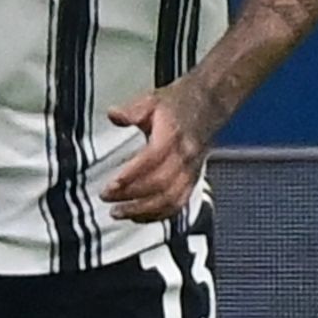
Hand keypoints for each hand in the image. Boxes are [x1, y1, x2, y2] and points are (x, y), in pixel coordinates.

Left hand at [102, 80, 224, 221]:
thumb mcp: (152, 100)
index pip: (152, 160)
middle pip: (160, 184)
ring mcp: (191, 170)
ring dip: (144, 210)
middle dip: (132, 196)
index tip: (109, 187)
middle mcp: (185, 156)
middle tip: (107, 199)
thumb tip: (113, 114)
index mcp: (173, 136)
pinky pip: (179, 203)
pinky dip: (159, 214)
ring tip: (118, 213)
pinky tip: (139, 217)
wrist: (210, 104)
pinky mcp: (193, 179)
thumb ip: (132, 110)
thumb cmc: (178, 104)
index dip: (130, 176)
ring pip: (171, 198)